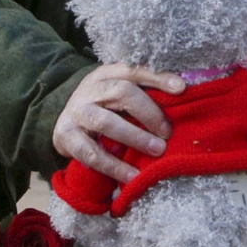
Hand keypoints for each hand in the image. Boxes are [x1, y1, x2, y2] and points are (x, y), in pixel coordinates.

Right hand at [52, 64, 185, 181]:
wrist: (63, 122)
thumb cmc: (104, 107)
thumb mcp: (119, 93)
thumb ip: (144, 94)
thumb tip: (183, 98)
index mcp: (108, 74)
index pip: (134, 70)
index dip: (157, 78)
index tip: (181, 89)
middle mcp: (91, 89)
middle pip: (122, 92)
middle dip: (149, 112)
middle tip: (168, 132)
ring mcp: (77, 112)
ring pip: (105, 122)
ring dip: (135, 137)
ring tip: (158, 150)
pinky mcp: (66, 137)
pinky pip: (91, 153)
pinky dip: (113, 166)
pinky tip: (132, 175)